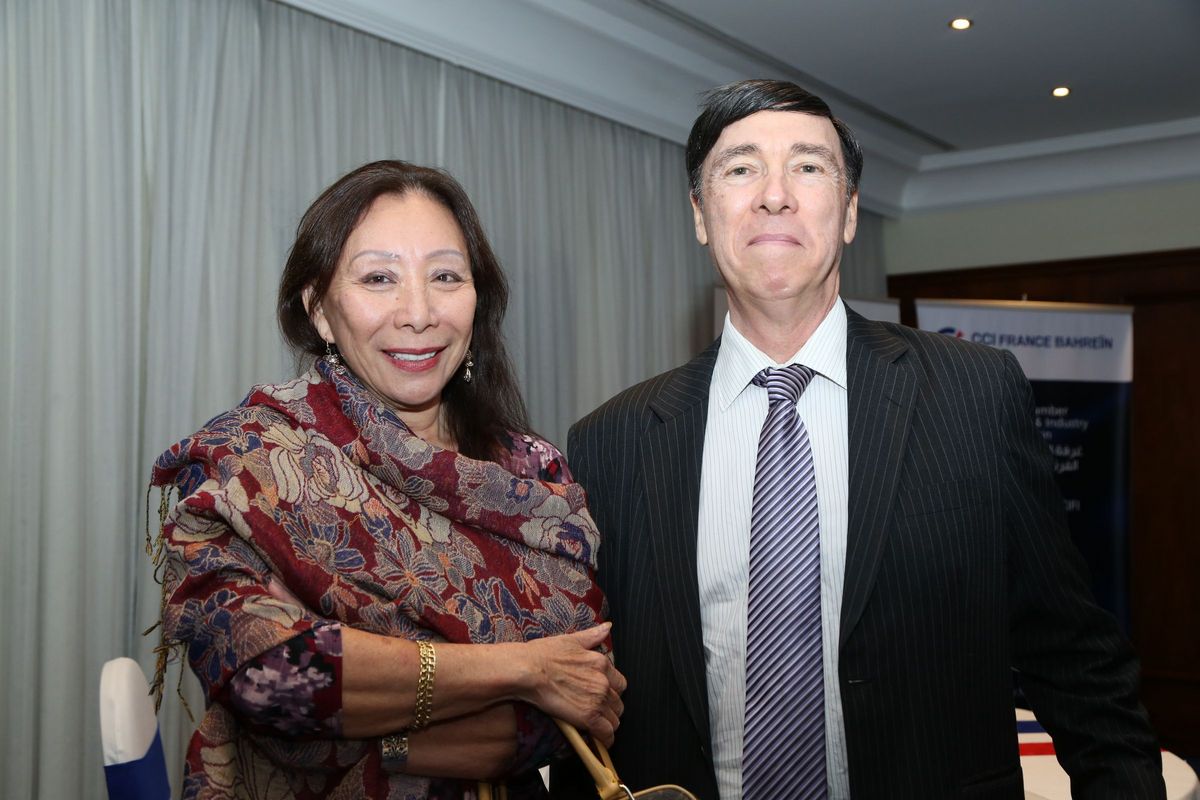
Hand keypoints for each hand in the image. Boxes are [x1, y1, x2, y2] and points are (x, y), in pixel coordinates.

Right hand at [515, 623, 626, 746]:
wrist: (527, 670)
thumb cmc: (542, 654)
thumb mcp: (570, 640)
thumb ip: (592, 635)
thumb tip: (608, 627)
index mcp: (601, 663)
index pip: (620, 684)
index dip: (612, 692)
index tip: (602, 697)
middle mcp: (604, 681)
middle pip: (619, 703)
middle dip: (610, 709)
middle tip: (597, 712)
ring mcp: (597, 699)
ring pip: (615, 719)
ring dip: (607, 724)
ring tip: (596, 726)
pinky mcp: (588, 717)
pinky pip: (606, 734)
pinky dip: (605, 739)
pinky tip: (599, 741)